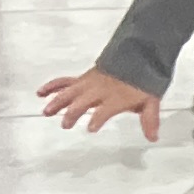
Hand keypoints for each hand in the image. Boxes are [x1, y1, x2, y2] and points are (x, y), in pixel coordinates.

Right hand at [38, 69, 163, 139]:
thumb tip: (153, 137)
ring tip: (46, 112)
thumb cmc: (143, 81)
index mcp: (116, 97)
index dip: (98, 118)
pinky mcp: (83, 79)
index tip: (91, 128)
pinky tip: (40, 93)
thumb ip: (149, 120)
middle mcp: (99, 90)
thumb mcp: (150, 101)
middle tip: (66, 124)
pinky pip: (64, 82)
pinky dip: (52, 86)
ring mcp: (89, 84)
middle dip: (73, 112)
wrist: (138, 56)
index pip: (105, 110)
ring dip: (57, 102)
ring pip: (69, 92)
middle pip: (83, 102)